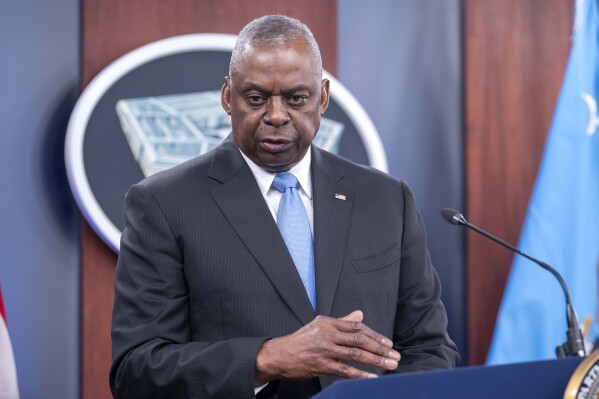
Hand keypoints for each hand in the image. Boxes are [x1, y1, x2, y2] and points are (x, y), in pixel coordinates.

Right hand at [254, 310, 399, 385]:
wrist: (279, 354)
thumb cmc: (301, 340)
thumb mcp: (320, 326)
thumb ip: (341, 321)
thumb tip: (360, 315)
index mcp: (328, 322)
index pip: (357, 327)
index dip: (375, 335)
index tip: (388, 343)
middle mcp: (327, 334)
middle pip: (359, 340)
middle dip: (380, 348)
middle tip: (395, 355)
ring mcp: (324, 350)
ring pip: (355, 354)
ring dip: (375, 360)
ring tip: (390, 365)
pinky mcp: (320, 365)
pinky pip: (344, 370)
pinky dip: (360, 374)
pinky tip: (372, 377)